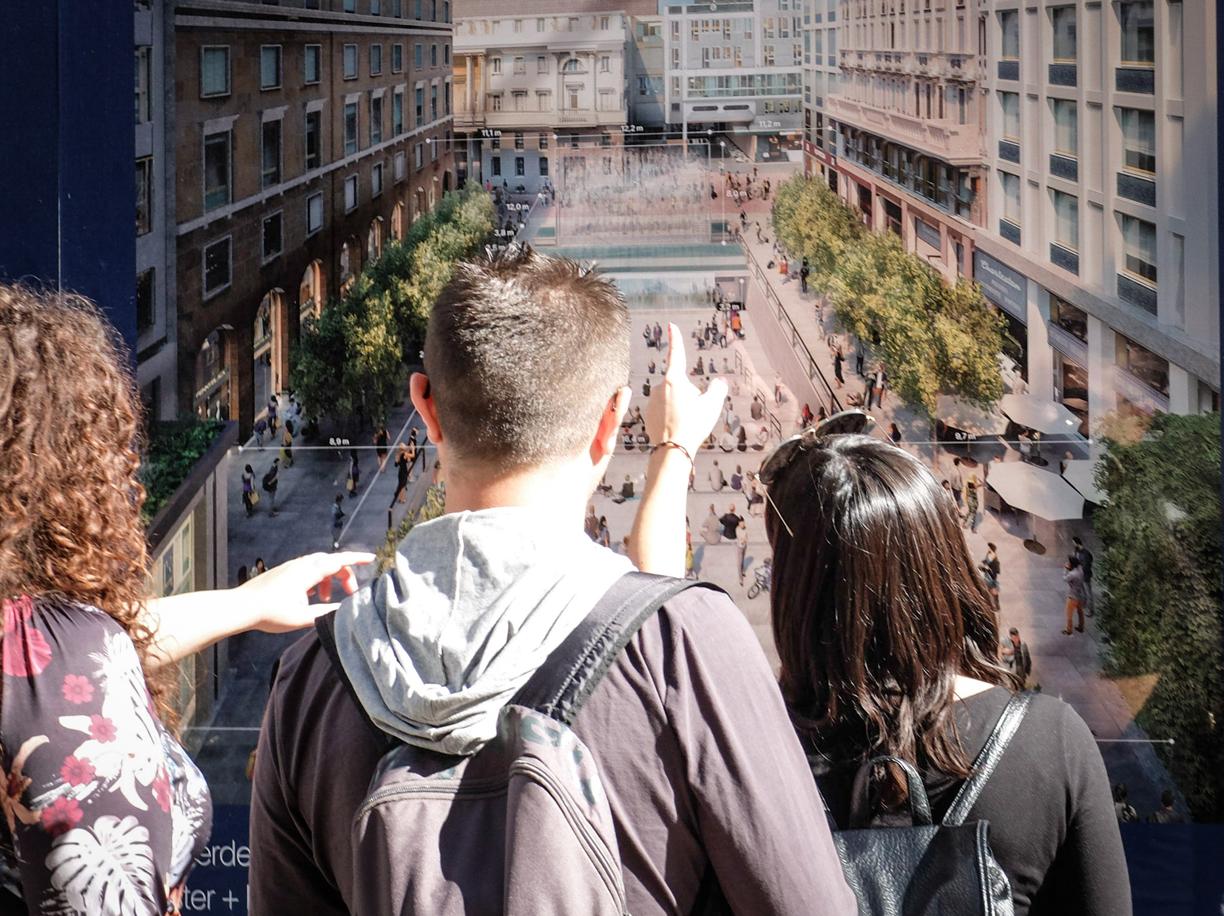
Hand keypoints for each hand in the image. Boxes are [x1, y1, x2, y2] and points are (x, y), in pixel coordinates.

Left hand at [237, 551, 374, 632]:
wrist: (241, 607)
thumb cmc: (271, 613)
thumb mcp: (304, 617)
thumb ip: (327, 612)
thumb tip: (345, 610)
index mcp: (309, 572)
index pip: (339, 561)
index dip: (358, 560)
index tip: (372, 559)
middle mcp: (301, 564)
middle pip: (331, 562)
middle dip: (344, 575)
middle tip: (350, 593)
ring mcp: (290, 566)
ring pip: (318, 565)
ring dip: (329, 579)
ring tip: (326, 598)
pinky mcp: (282, 572)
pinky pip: (307, 569)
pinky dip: (316, 579)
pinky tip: (310, 596)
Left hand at [644, 323, 727, 455]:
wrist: (672, 450)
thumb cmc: (693, 425)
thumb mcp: (712, 405)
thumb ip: (718, 389)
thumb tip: (720, 382)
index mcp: (674, 380)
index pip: (676, 354)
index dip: (676, 339)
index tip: (671, 326)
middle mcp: (659, 387)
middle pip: (680, 385)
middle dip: (688, 395)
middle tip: (694, 413)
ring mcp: (651, 401)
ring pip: (672, 399)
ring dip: (679, 407)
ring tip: (686, 423)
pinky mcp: (648, 415)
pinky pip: (664, 412)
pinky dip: (671, 417)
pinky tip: (676, 429)